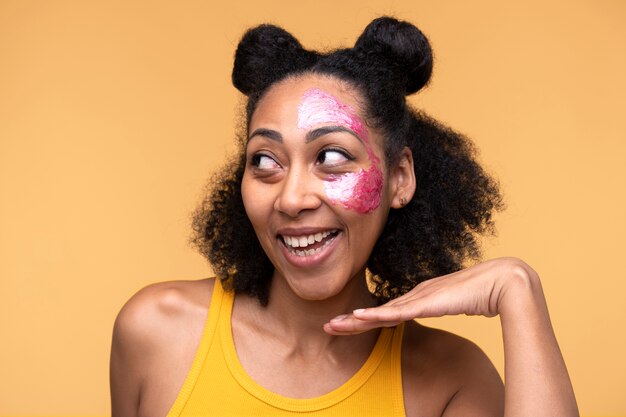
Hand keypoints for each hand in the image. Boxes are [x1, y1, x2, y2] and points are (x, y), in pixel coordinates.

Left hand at [324, 257, 536, 334]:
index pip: (388, 310)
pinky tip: (357, 318)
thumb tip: (445, 309)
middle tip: (329, 325)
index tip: (349, 324)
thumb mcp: (459, 303)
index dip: (367, 318)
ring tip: (333, 326)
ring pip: (380, 312)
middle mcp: (416, 294)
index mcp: (422, 296)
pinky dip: (375, 316)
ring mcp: (420, 297)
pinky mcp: (426, 302)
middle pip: (377, 310)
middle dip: (352, 320)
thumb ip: (448, 306)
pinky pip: (396, 312)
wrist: (504, 282)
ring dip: (355, 320)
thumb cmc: (487, 293)